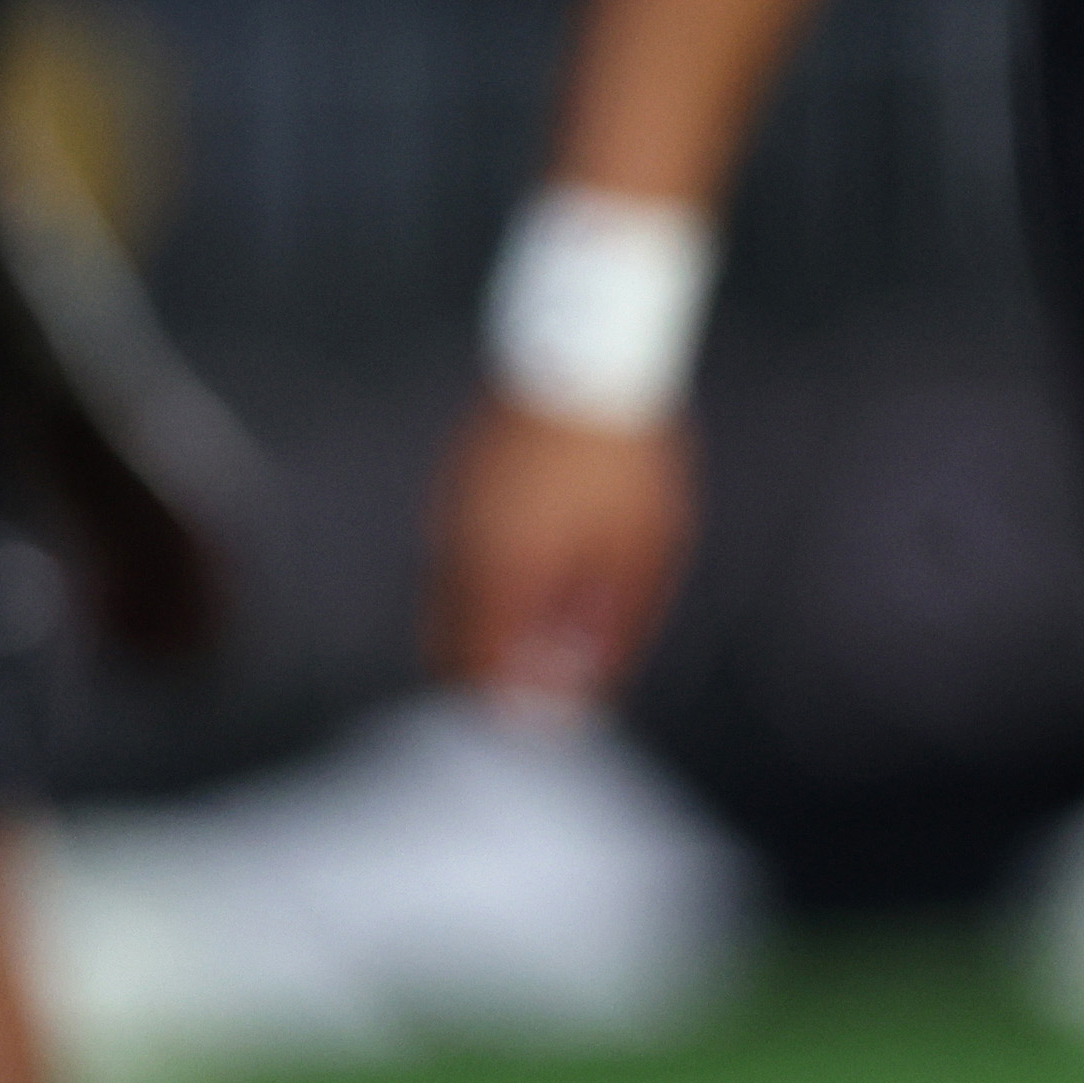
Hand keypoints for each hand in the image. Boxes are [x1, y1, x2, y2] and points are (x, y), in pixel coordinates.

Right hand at [426, 398, 691, 712]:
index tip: (547, 726)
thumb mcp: (641, 553)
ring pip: (443, 606)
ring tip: (548, 637)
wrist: (581, 356)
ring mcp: (446, 517)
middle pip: (443, 647)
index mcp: (502, 574)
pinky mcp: (452, 491)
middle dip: (482, 681)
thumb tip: (578, 691)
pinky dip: (480, 593)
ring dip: (482, 635)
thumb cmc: (623, 462)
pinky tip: (535, 582)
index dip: (507, 713)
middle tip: (540, 696)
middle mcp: (456, 552)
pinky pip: (450, 564)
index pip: (477, 674)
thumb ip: (606, 630)